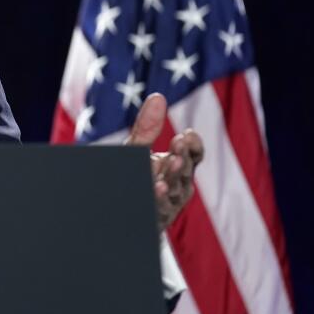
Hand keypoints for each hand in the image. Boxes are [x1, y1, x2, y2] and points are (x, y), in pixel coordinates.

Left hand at [124, 93, 204, 230]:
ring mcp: (169, 203)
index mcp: (180, 166)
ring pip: (176, 190)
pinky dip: (159, 197)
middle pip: (186, 170)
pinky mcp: (156, 217)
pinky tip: (156, 187)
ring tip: (172, 162)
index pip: (195, 154)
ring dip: (174, 176)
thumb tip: (158, 96)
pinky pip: (160, 207)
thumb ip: (147, 128)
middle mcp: (179, 185)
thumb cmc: (133, 175)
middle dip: (183, 155)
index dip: (194, 145)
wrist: (117, 207)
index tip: (187, 134)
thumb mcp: (137, 150)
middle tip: (179, 142)